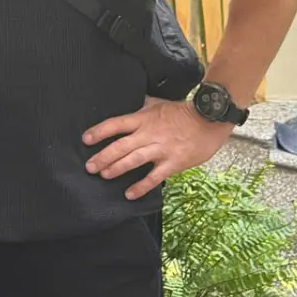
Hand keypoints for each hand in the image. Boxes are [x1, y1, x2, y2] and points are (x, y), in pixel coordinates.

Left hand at [83, 97, 234, 199]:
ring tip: (104, 175)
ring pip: (133, 160)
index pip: (116, 124)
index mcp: (143, 119)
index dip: (99, 132)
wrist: (210, 120)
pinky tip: (129, 194)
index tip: (86, 140)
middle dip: (103, 157)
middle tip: (89, 167)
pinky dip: (141, 186)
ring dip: (116, 169)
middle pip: (120, 146)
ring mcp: (161, 149)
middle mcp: (149, 134)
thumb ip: (142, 106)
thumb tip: (128, 102)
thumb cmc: (183, 112)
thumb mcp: (158, 103)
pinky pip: (154, 177)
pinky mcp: (173, 163)